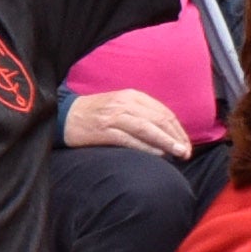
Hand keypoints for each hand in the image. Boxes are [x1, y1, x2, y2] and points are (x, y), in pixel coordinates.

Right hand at [64, 89, 193, 157]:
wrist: (64, 115)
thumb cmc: (96, 113)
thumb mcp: (121, 105)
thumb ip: (143, 114)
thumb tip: (169, 133)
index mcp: (131, 96)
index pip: (163, 112)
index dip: (179, 130)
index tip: (186, 144)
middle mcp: (124, 104)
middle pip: (158, 119)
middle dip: (176, 137)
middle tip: (186, 153)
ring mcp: (113, 117)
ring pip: (147, 128)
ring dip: (166, 142)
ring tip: (179, 154)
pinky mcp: (104, 131)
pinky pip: (130, 139)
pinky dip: (147, 147)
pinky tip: (158, 155)